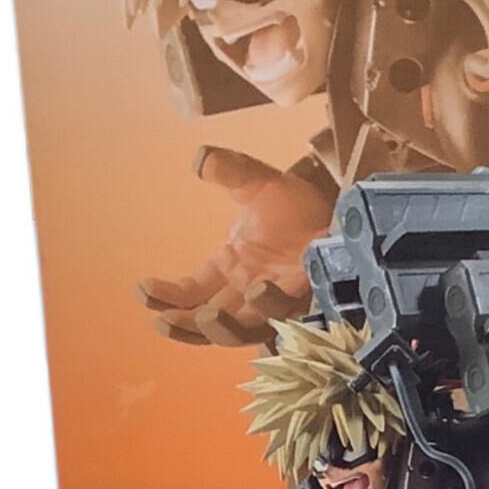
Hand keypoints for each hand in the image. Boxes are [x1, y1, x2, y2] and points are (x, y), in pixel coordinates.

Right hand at [135, 146, 335, 346]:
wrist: (344, 211)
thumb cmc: (299, 204)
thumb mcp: (259, 183)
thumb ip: (230, 171)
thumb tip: (200, 159)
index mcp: (231, 268)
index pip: (191, 292)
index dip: (167, 297)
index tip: (143, 290)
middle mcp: (249, 291)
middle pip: (211, 322)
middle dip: (186, 326)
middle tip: (165, 322)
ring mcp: (277, 300)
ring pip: (243, 330)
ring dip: (221, 328)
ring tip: (206, 315)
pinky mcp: (305, 299)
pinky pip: (285, 315)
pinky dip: (269, 308)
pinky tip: (257, 290)